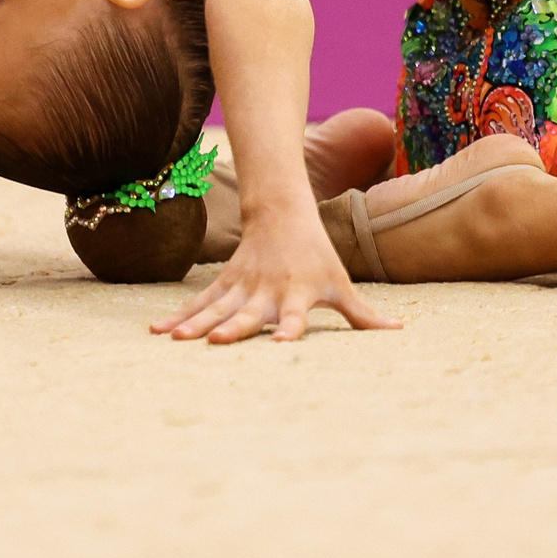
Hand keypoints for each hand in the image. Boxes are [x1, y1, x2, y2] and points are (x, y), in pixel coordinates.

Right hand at [152, 204, 399, 342]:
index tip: (284, 344)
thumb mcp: (341, 283)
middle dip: (232, 327)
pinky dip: (178, 315)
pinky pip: (198, 302)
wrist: (281, 213)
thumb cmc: (317, 255)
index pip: (296, 317)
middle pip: (248, 313)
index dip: (291, 330)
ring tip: (175, 339)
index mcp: (297, 295)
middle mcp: (267, 292)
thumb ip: (364, 314)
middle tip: (215, 341)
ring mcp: (241, 286)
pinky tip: (157, 331)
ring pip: (215, 307)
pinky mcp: (224, 283)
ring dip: (195, 323)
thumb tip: (398, 330)